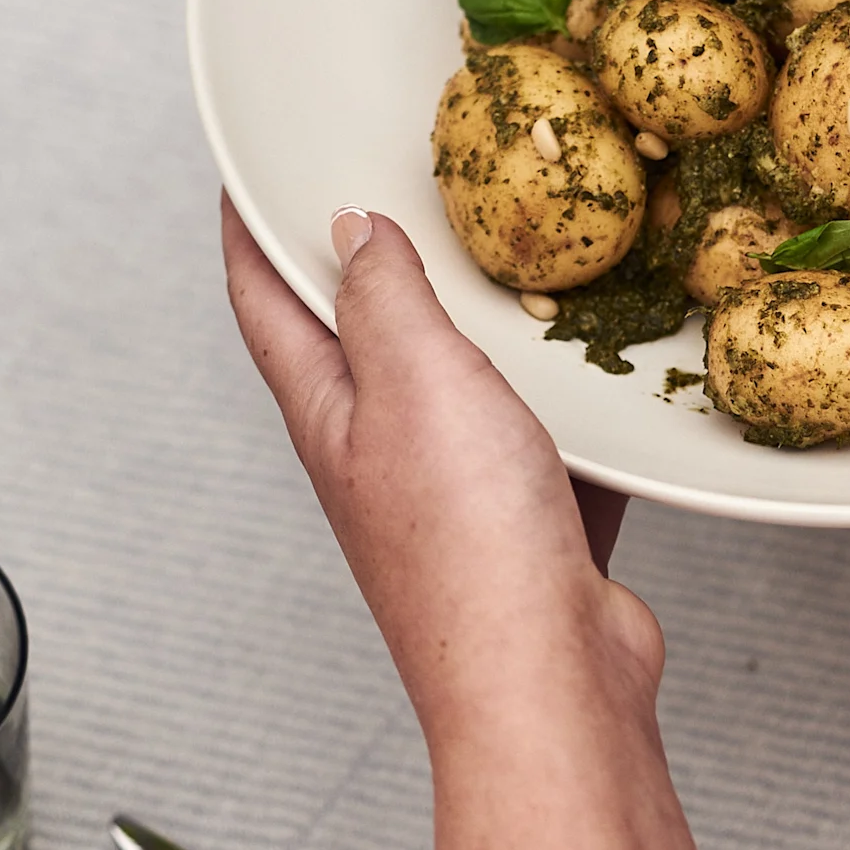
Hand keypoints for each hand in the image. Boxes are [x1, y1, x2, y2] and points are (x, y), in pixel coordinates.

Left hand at [221, 197, 654, 735]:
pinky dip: (564, 402)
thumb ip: (384, 299)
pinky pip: (543, 441)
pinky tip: (603, 372)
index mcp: (330, 413)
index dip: (250, 227)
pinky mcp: (529, 525)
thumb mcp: (415, 382)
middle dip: (366, 261)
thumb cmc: (469, 544)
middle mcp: (380, 452)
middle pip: (358, 338)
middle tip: (391, 184)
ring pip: (459, 387)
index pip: (265, 298)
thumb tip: (350, 229)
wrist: (549, 680)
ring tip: (514, 256)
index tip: (247, 169)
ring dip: (479, 327)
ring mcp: (454, 493)